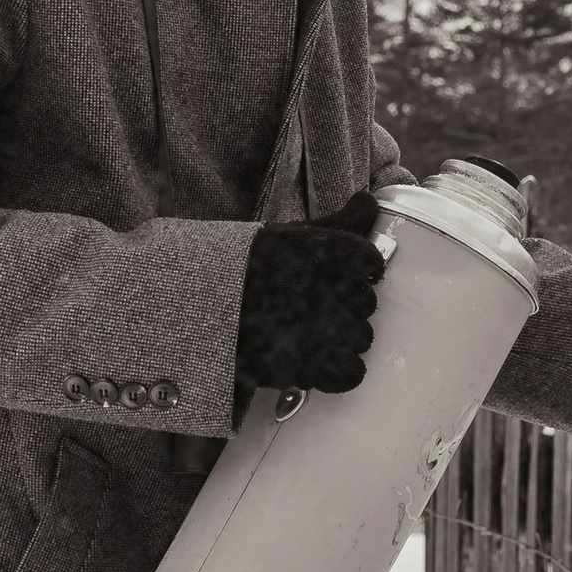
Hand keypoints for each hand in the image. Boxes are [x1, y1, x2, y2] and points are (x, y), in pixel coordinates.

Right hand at [234, 193, 383, 395]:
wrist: (200, 308)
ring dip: (341, 338)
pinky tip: (317, 362)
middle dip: (344, 305)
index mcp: (331, 250)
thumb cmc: (246, 268)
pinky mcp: (317, 367)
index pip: (370, 262)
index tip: (336, 276)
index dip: (356, 271)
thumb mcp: (291, 236)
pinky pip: (352, 373)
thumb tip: (369, 198)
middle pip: (366, 303)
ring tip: (307, 334)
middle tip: (310, 306)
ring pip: (362, 338)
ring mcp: (329, 331)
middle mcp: (336, 288)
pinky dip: (338, 371)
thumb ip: (339, 222)